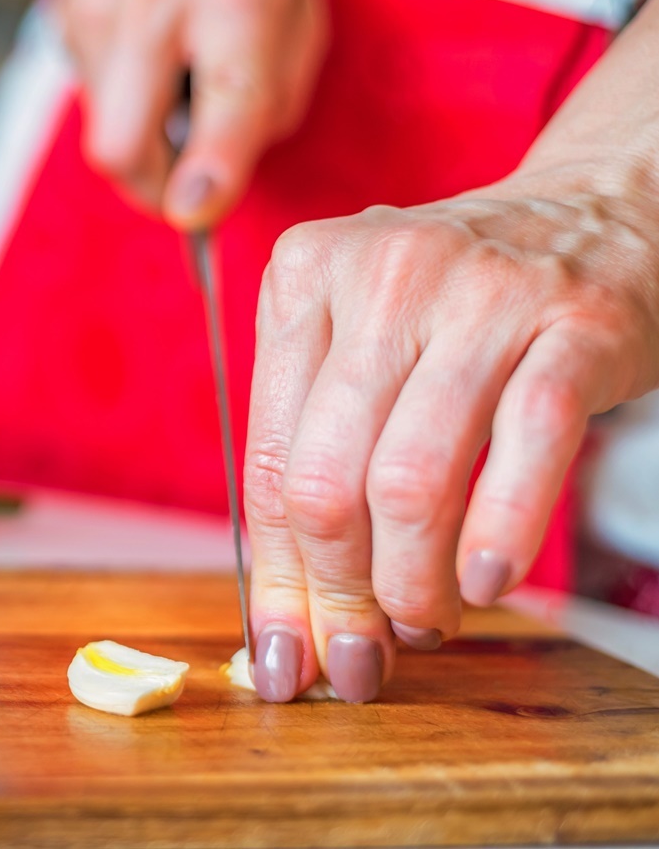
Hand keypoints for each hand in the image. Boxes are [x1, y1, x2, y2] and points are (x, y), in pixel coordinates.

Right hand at [54, 0, 326, 227]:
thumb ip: (276, 85)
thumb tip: (224, 170)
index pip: (226, 107)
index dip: (212, 181)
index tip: (200, 215)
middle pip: (120, 148)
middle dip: (150, 188)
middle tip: (183, 185)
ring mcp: (94, 0)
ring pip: (101, 120)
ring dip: (140, 131)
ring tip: (177, 88)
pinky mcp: (63, 3)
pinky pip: (90, 82)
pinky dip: (122, 88)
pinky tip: (150, 48)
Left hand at [242, 171, 658, 702]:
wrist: (599, 215)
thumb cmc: (459, 308)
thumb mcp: (361, 344)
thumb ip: (317, 453)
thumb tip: (289, 615)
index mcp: (301, 276)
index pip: (271, 460)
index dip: (276, 577)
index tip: (286, 656)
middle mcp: (378, 274)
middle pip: (327, 479)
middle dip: (338, 594)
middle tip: (364, 653)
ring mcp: (477, 293)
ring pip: (412, 478)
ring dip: (413, 581)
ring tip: (425, 619)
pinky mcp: (573, 322)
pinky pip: (523, 448)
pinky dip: (499, 533)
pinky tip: (487, 581)